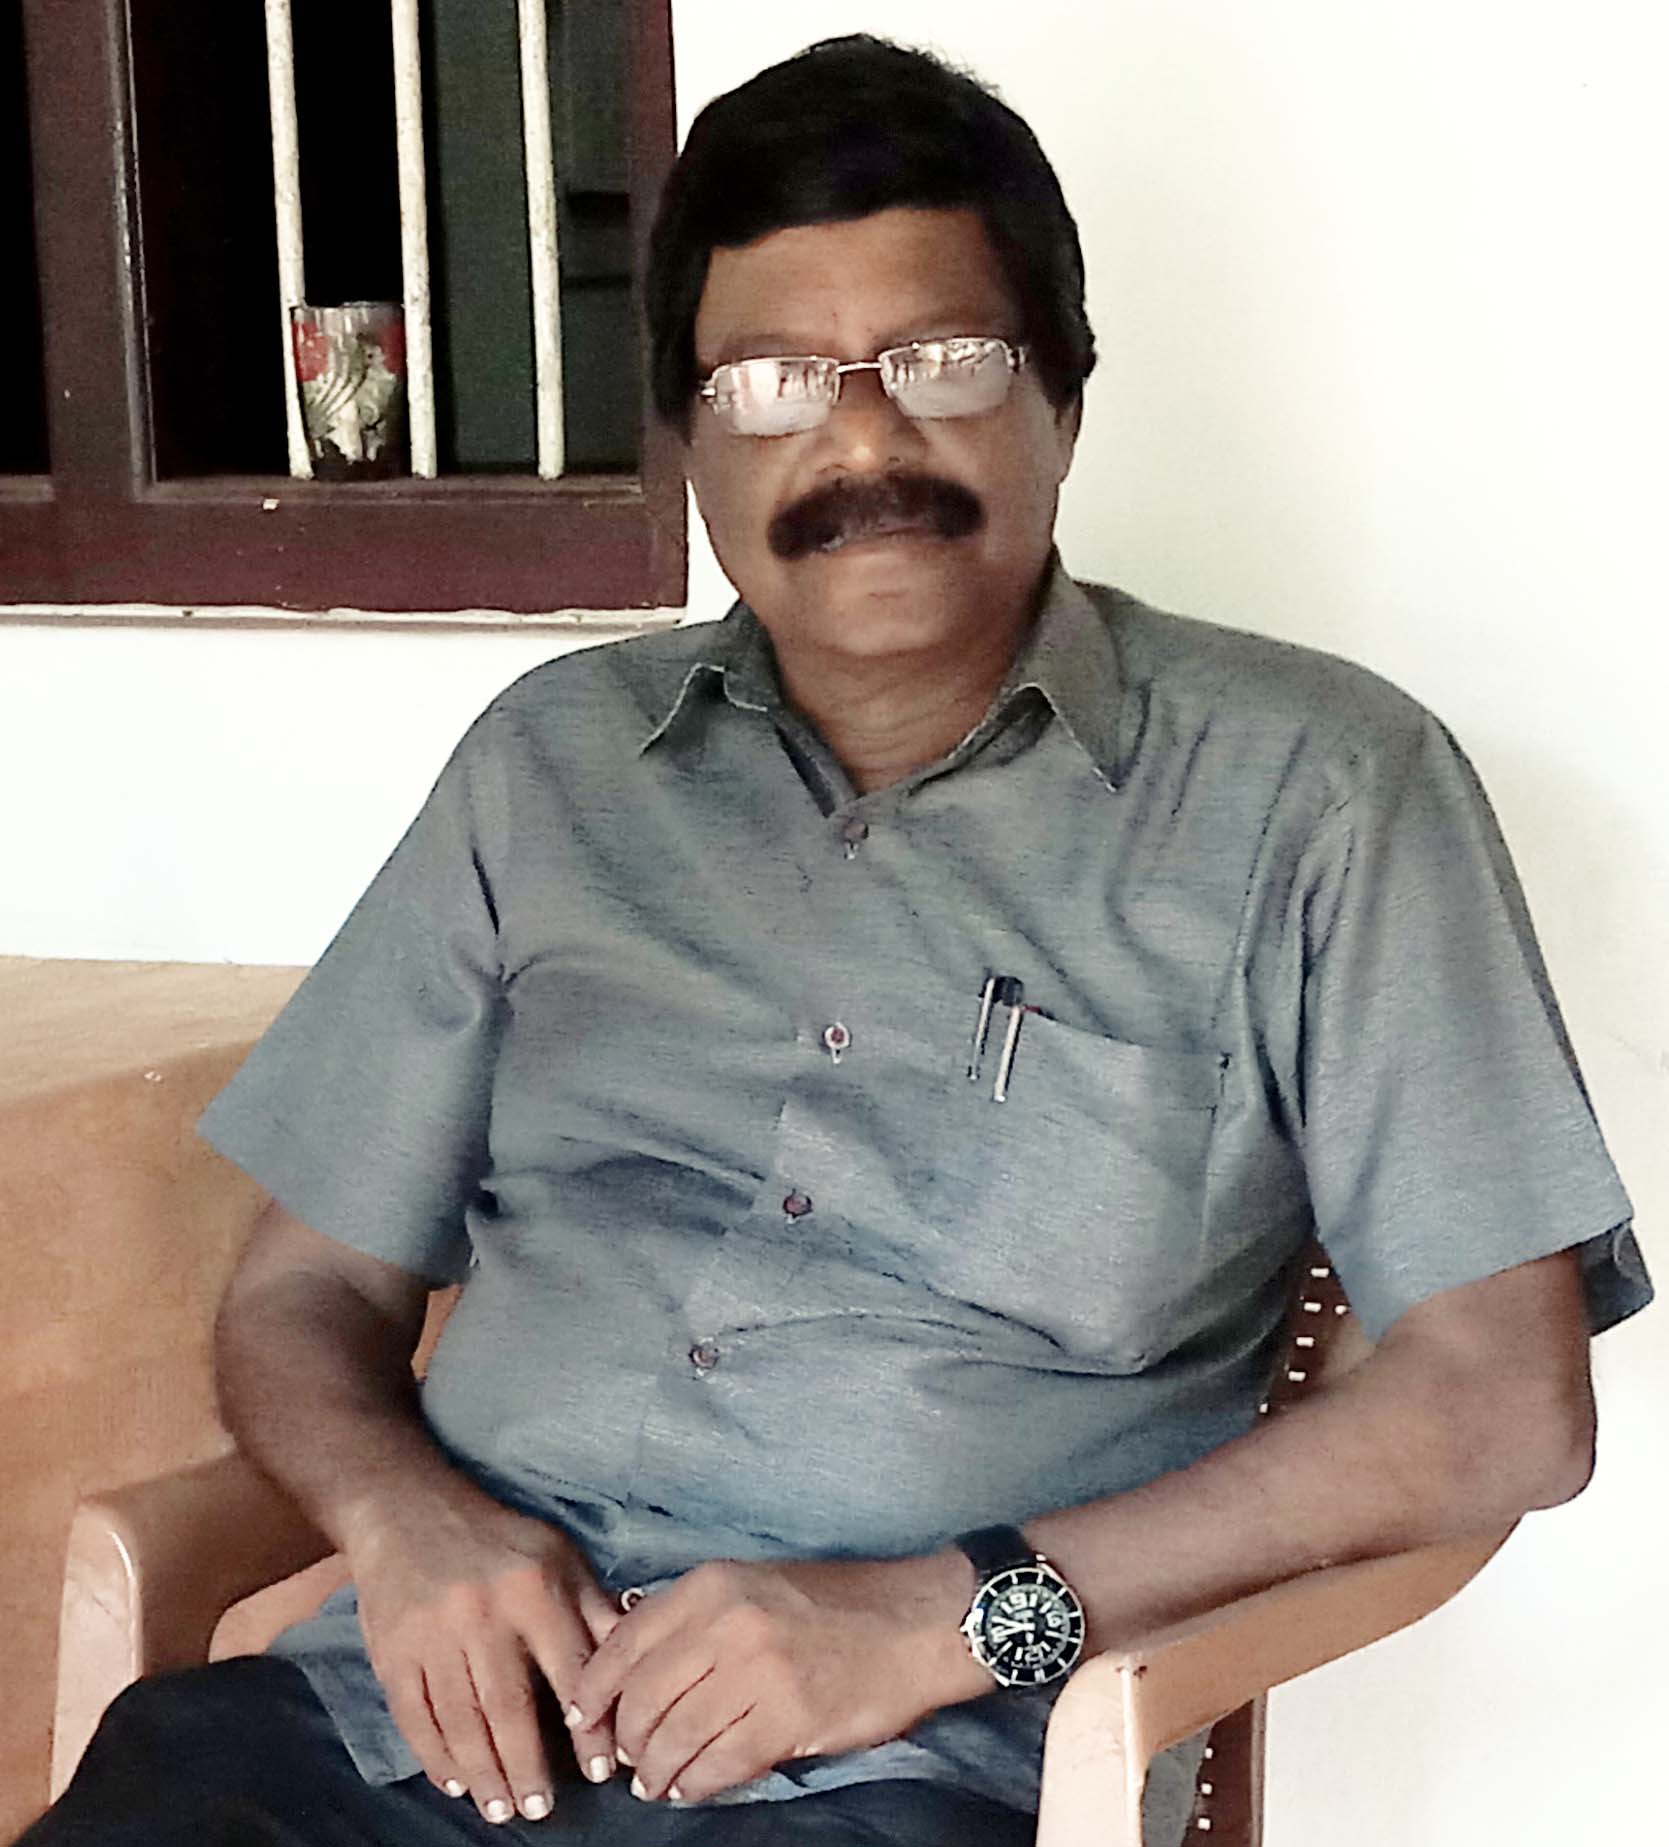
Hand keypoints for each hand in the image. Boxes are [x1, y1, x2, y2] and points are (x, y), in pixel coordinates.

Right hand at [346, 1481, 622, 1824]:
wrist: (407, 1510)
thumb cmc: (497, 1539)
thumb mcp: (558, 1555)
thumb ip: (595, 1609)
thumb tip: (635, 1661)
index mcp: (534, 1588)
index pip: (570, 1669)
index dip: (588, 1726)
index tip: (600, 1771)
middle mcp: (483, 1613)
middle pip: (508, 1708)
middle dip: (527, 1767)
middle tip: (539, 1811)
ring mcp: (432, 1634)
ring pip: (461, 1721)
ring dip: (483, 1773)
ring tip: (501, 1809)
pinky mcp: (392, 1651)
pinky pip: (415, 1716)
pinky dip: (435, 1755)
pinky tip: (455, 1780)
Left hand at [567, 1551, 987, 1803]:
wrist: (913, 1620)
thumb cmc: (833, 1602)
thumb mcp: (753, 1583)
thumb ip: (693, 1615)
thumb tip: (630, 1661)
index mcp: (711, 1585)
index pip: (623, 1643)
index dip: (593, 1690)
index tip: (583, 1719)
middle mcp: (725, 1623)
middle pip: (641, 1698)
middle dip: (623, 1739)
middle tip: (626, 1759)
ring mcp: (756, 1672)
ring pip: (673, 1738)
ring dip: (655, 1771)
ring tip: (655, 1782)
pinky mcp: (786, 1718)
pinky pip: (718, 1765)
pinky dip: (694, 1784)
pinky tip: (691, 1786)